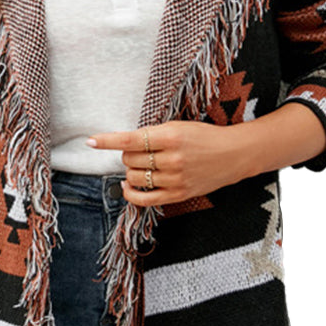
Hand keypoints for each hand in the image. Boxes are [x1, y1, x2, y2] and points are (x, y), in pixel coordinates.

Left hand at [86, 120, 257, 205]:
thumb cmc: (204, 137)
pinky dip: (131, 193)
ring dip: (131, 172)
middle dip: (127, 155)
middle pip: (129, 160)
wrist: (234, 154)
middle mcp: (172, 158)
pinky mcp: (178, 194)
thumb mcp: (178, 126)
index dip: (107, 141)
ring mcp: (175, 178)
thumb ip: (152, 135)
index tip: (91, 141)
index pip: (130, 140)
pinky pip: (144, 199)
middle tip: (139, 152)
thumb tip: (121, 143)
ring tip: (142, 166)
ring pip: (134, 178)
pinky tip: (128, 186)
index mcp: (171, 136)